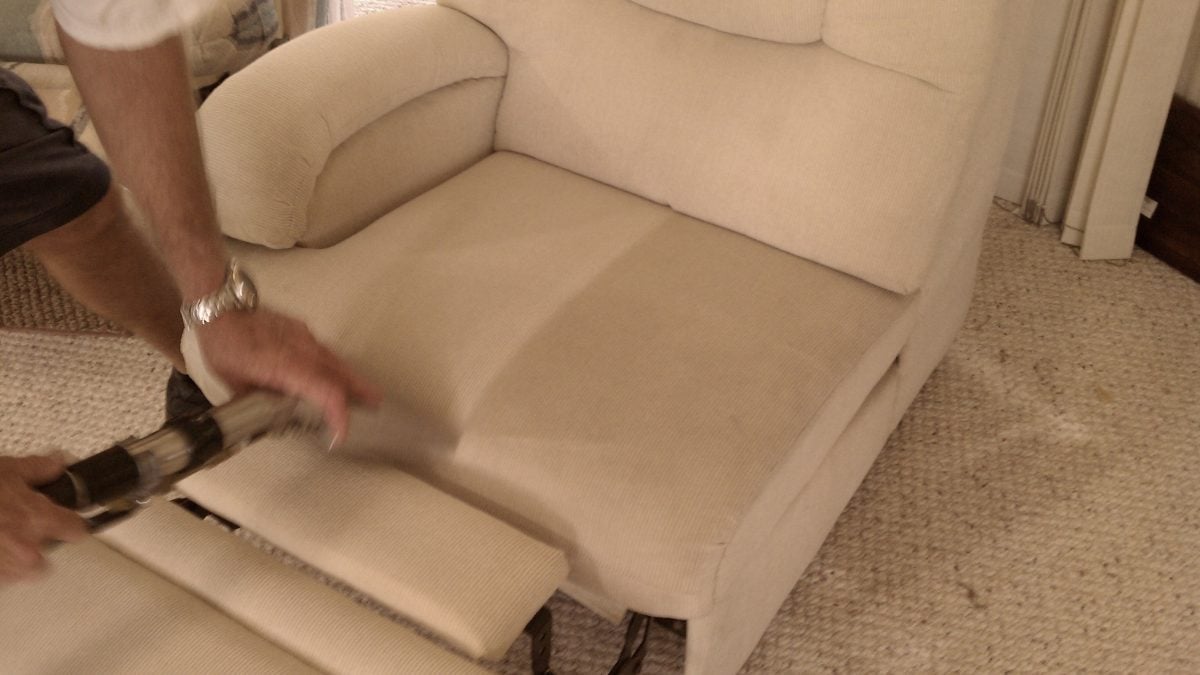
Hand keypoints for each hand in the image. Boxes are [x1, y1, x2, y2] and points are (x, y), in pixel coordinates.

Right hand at [0, 455, 86, 582]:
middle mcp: (25, 549)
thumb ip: (38, 468)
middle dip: (32, 551)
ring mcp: (2, 569)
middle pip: (44, 564)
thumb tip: (59, 463)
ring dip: (8, 563)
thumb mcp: (6, 469)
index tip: (68, 523)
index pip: (77, 530)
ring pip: (15, 575)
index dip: (72, 525)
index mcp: (38, 520)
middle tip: (17, 534)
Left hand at [195, 308, 381, 445]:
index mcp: (287, 367)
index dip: (339, 415)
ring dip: (351, 378)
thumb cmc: (224, 345)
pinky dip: (333, 365)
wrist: (221, 308)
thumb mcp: (235, 383)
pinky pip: (324, 351)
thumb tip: (270, 418)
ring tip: (363, 392)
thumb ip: (259, 401)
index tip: (341, 433)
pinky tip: (332, 373)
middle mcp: (303, 350)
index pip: (326, 392)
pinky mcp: (302, 330)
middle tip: (377, 403)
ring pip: (335, 360)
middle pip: (341, 373)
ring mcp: (305, 337)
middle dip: (361, 390)